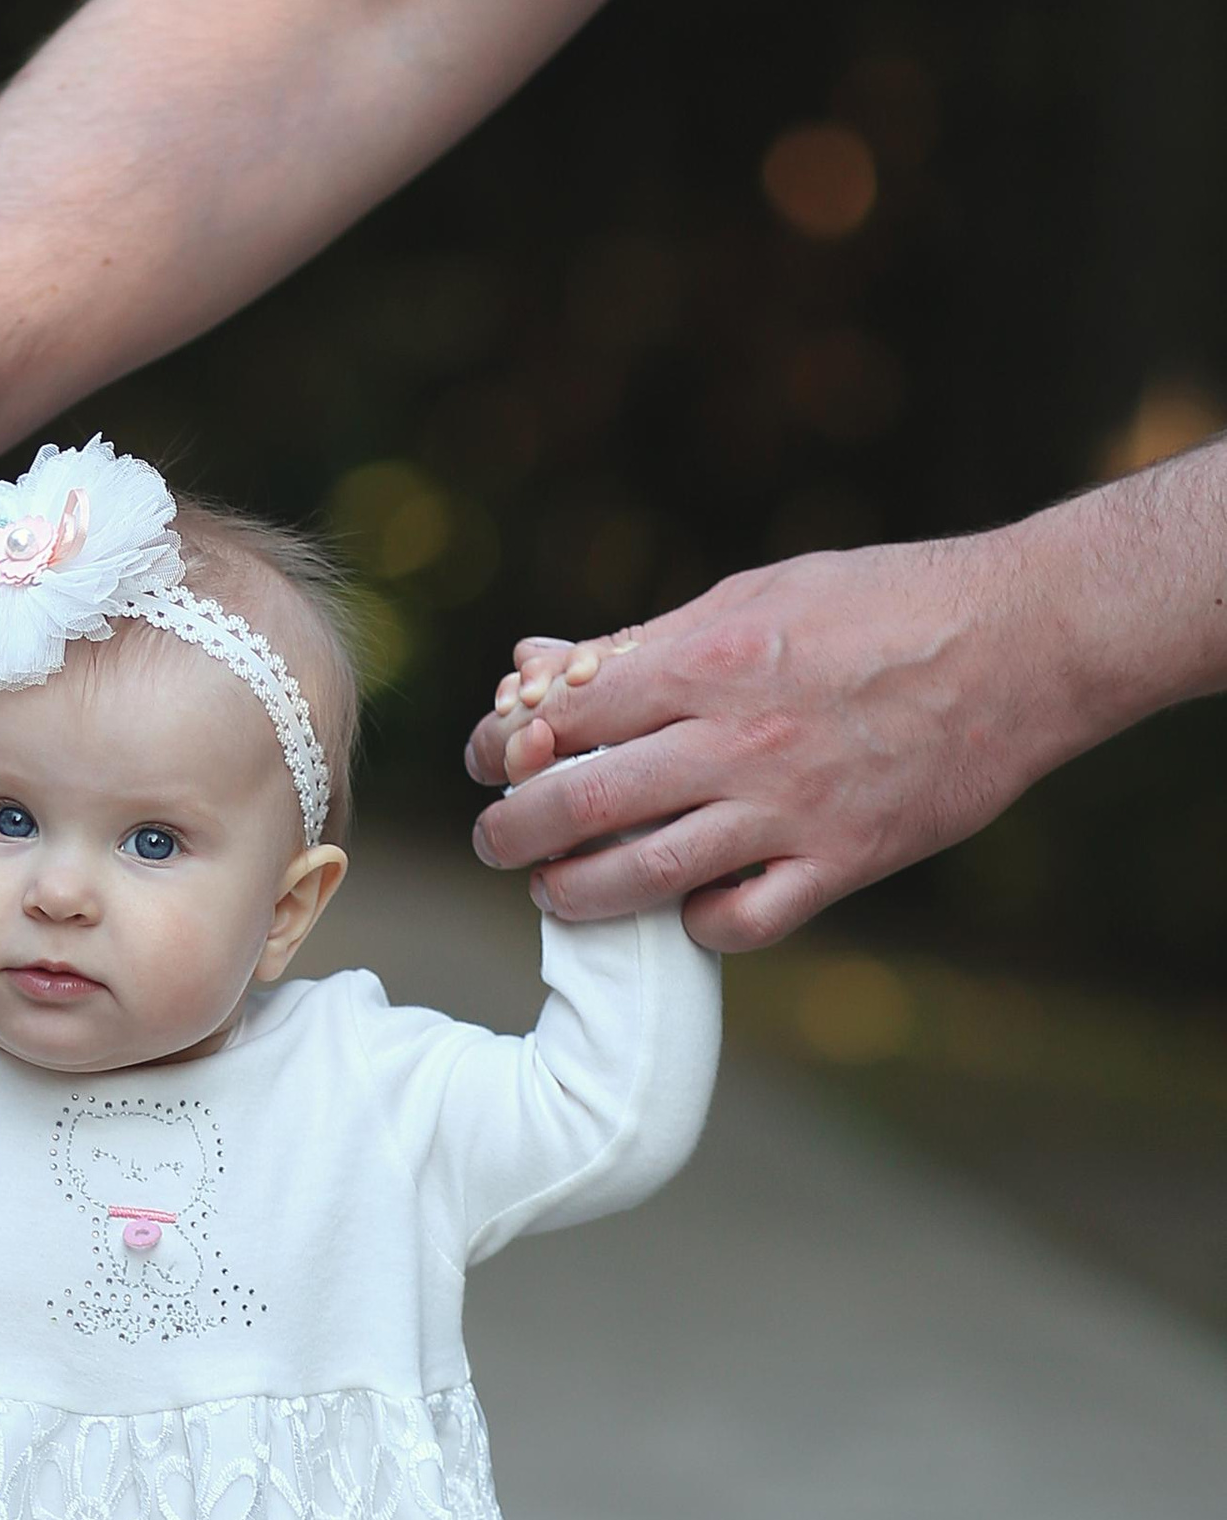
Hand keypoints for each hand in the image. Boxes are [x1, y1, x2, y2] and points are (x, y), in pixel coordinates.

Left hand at [461, 537, 1054, 949]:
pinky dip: (696, 925)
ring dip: (574, 893)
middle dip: (511, 832)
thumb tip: (538, 663)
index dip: (505, 743)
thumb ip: (646, 641)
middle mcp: (738, 739)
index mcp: (708, 658)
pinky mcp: (844, 862)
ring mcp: (791, 810)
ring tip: (555, 889)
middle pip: (577, 804)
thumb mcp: (759, 594)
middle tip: (498, 840)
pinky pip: (739, 922)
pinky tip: (684, 907)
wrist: (1028, 640)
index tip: (492, 757)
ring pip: (641, 877)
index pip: (563, 717)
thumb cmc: (887, 602)